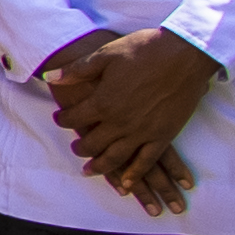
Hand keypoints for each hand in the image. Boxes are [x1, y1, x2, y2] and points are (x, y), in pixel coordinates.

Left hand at [43, 25, 219, 211]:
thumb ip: (77, 70)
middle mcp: (120, 122)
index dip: (63, 119)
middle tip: (76, 148)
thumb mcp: (106, 54)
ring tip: (90, 169)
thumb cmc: (144, 50)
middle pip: (92, 144)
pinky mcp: (163, 135)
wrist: (184, 54)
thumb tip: (50, 76)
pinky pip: (146, 161)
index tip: (60, 118)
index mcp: (103, 102)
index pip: (74, 118)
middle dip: (80, 147)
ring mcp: (142, 132)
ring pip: (115, 158)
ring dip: (100, 166)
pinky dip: (134, 174)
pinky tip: (126, 184)